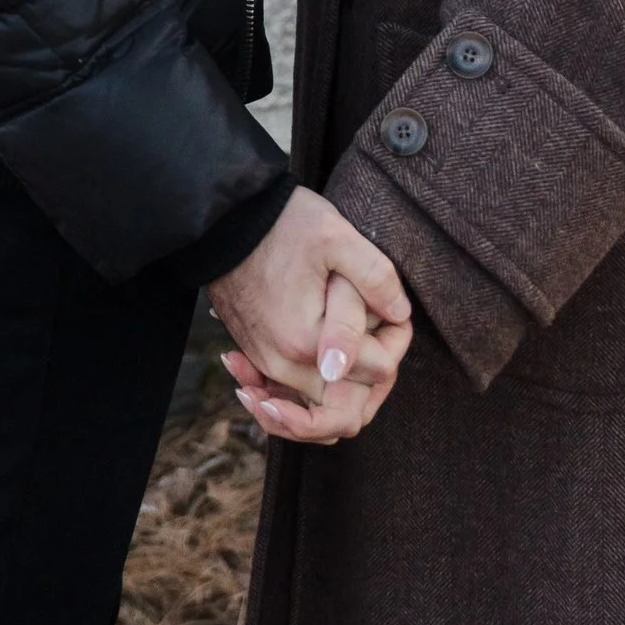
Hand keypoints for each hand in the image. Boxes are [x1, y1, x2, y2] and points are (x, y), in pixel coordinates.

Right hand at [209, 188, 411, 439]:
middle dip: (372, 370)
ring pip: (321, 405)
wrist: (224, 219)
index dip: (396, 337)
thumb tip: (400, 313)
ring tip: (357, 334)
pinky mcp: (256, 357)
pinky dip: (318, 381)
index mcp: (307, 343)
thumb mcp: (337, 237)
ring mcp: (266, 364)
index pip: (379, 371)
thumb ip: (376, 278)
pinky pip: (293, 395)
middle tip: (377, 325)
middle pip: (350, 403)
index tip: (390, 307)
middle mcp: (284, 366)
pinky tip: (330, 350)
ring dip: (346, 380)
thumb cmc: (281, 223)